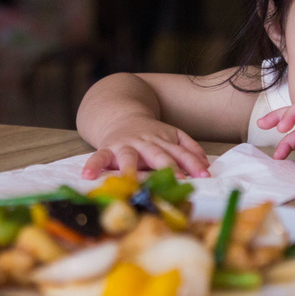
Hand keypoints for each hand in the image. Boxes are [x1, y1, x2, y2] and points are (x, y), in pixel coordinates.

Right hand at [82, 115, 209, 178]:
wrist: (120, 114)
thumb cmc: (150, 133)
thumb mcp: (173, 135)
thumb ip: (190, 149)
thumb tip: (206, 167)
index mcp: (163, 140)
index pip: (181, 153)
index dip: (192, 164)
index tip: (202, 177)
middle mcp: (146, 143)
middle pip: (158, 155)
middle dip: (167, 167)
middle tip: (176, 180)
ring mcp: (126, 145)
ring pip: (129, 156)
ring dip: (130, 168)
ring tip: (130, 180)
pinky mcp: (107, 148)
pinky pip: (99, 157)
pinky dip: (93, 165)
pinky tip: (88, 176)